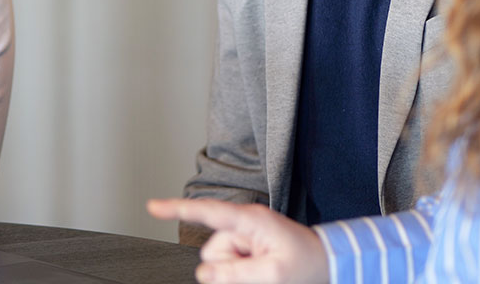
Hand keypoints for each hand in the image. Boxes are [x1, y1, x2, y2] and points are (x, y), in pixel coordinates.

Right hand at [147, 198, 327, 283]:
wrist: (328, 261)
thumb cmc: (307, 263)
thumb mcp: (273, 275)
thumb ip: (235, 274)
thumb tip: (204, 272)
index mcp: (250, 220)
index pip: (207, 213)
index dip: (177, 208)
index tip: (151, 205)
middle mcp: (243, 224)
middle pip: (212, 250)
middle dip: (228, 267)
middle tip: (261, 272)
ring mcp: (244, 235)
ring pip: (218, 261)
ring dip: (236, 272)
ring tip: (265, 270)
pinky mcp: (246, 246)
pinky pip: (228, 265)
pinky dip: (240, 272)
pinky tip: (260, 271)